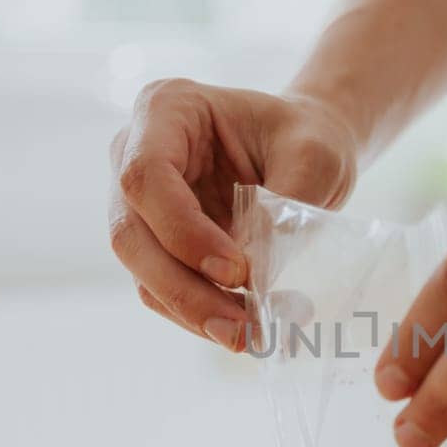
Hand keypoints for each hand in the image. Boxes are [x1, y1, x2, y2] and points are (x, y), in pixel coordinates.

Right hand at [109, 80, 356, 347]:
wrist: (306, 151)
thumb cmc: (308, 138)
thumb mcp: (315, 156)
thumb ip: (285, 207)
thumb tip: (256, 276)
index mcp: (165, 109)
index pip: (147, 176)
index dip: (184, 231)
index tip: (237, 270)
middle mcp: (134, 155)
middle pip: (131, 234)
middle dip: (184, 288)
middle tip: (240, 328)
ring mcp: (138, 204)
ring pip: (142, 272)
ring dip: (192, 311)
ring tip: (248, 337)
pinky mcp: (156, 246)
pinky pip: (163, 290)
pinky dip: (200, 315)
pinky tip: (243, 329)